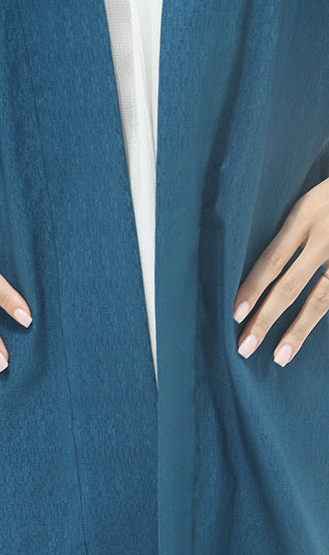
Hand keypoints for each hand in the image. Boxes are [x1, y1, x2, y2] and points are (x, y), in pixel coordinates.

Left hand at [233, 177, 328, 366]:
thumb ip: (288, 227)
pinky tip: (304, 339)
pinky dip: (322, 318)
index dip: (253, 287)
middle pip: (291, 285)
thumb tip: (259, 261)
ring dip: (298, 331)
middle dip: (266, 318)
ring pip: (320, 300)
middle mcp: (324, 238)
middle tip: (245, 346)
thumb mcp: (307, 198)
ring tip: (279, 356)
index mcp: (304, 216)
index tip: (235, 313)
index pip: (272, 258)